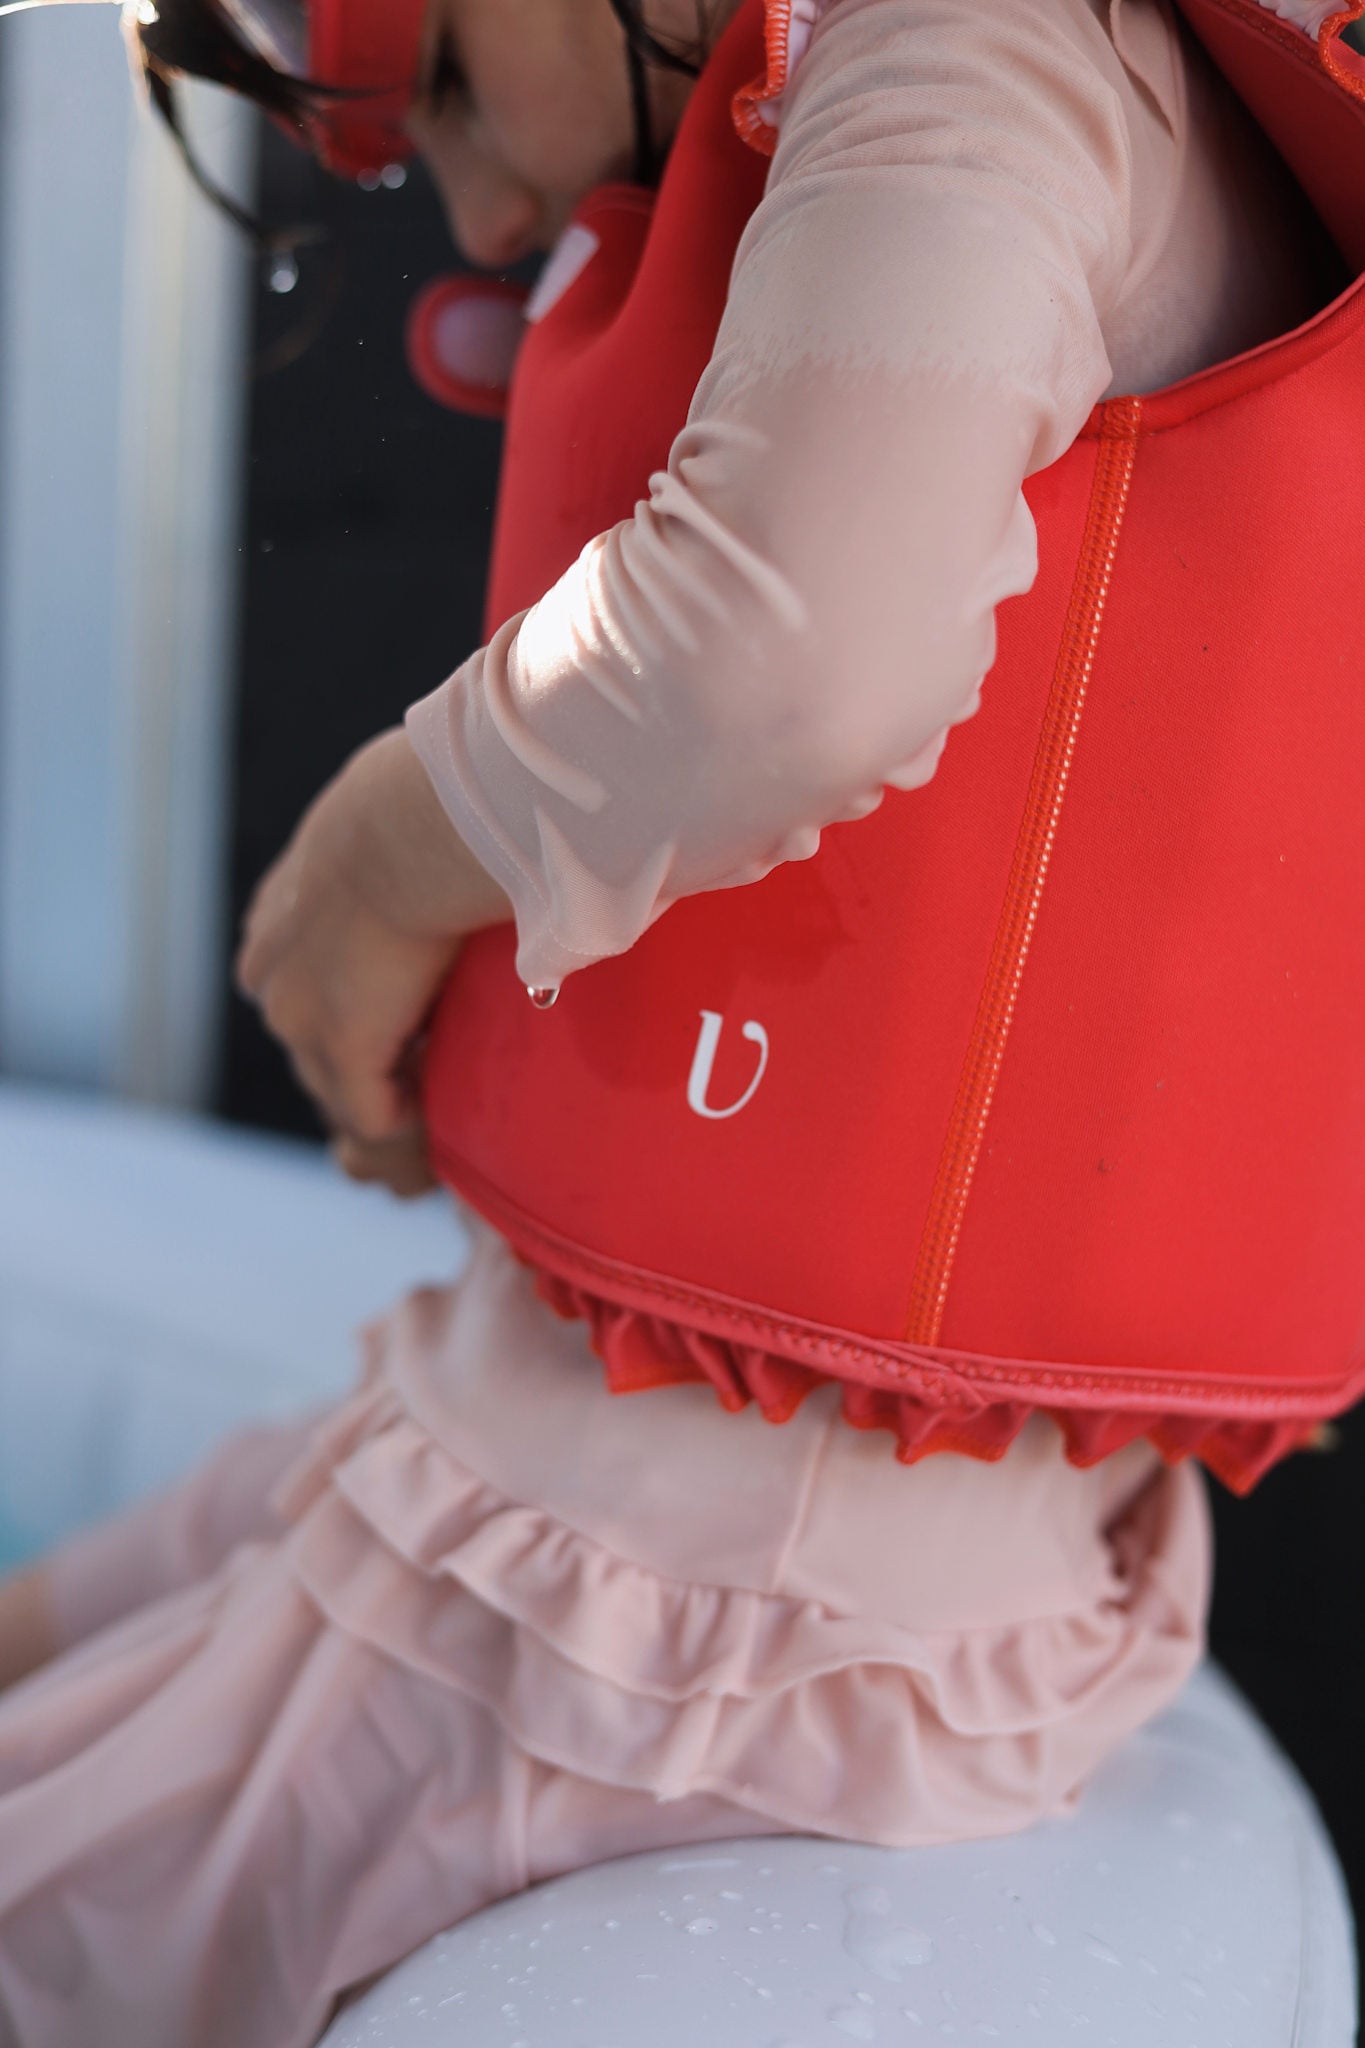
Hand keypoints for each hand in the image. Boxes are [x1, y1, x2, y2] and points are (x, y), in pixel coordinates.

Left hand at [236, 728, 508, 1195]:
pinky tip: (453, 1117)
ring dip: (394, 1101)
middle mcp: (273, 975)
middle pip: (312, 1052)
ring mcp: (302, 1019)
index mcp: (277, 920)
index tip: (421, 1016)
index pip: (299, 993)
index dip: (358, 1016)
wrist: (408, 824)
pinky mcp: (344, 1050)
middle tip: (440, 1068)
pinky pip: (374, 1118)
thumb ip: (404, 853)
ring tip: (450, 1096)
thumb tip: (468, 840)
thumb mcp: (390, 822)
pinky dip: (414, 1125)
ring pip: (342, 1091)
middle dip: (371, 1070)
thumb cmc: (420, 803)